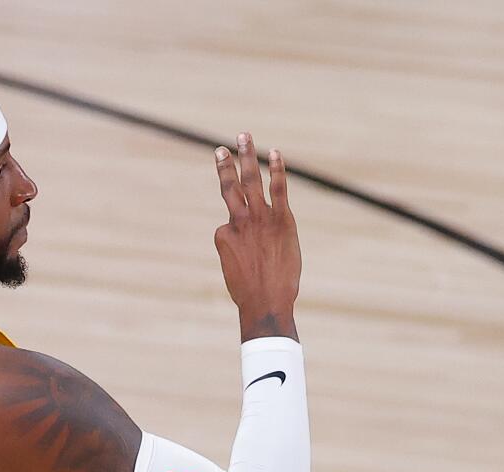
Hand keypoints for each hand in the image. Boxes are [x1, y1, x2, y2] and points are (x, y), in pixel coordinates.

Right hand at [213, 133, 301, 340]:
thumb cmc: (249, 294)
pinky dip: (277, 170)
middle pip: (229, 187)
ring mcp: (259, 219)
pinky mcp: (282, 220)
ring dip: (246, 157)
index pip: (228, 221)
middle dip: (225, 164)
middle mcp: (238, 222)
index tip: (246, 256)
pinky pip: (278, 189)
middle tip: (222, 147)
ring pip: (250, 181)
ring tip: (243, 136)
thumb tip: (245, 242)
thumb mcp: (234, 271)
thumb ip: (238, 251)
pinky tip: (275, 153)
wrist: (266, 303)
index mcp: (223, 235)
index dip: (238, 236)